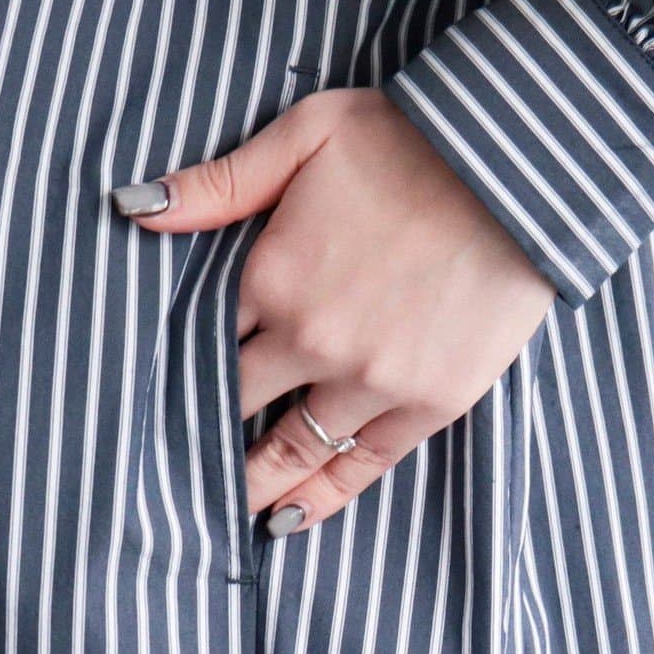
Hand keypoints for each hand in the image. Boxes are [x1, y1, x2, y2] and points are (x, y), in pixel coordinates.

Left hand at [112, 87, 555, 533]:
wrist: (520, 170)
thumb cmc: (412, 140)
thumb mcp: (306, 134)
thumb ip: (220, 183)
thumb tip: (133, 209)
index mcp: (270, 276)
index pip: (204, 337)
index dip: (183, 362)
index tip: (158, 391)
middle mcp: (310, 339)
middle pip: (236, 399)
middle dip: (204, 428)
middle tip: (169, 466)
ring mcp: (371, 379)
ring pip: (290, 448)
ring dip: (252, 480)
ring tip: (221, 509)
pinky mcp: (429, 402)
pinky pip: (361, 466)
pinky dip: (321, 498)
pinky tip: (286, 520)